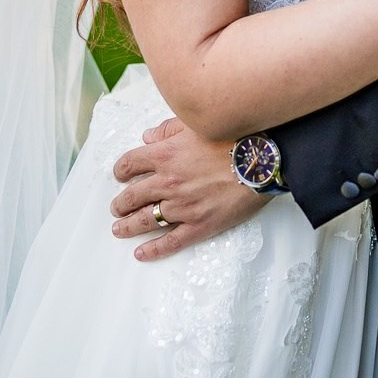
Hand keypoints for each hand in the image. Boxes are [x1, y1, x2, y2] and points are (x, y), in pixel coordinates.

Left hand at [110, 117, 264, 261]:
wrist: (260, 161)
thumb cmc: (232, 139)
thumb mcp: (196, 124)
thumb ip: (168, 129)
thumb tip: (148, 137)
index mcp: (165, 155)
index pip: (129, 164)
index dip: (120, 171)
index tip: (119, 176)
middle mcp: (168, 182)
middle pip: (132, 196)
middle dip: (120, 203)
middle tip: (116, 208)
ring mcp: (182, 206)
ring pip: (146, 220)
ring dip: (128, 226)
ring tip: (119, 229)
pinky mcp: (199, 225)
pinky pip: (171, 241)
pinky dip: (154, 249)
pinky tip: (141, 253)